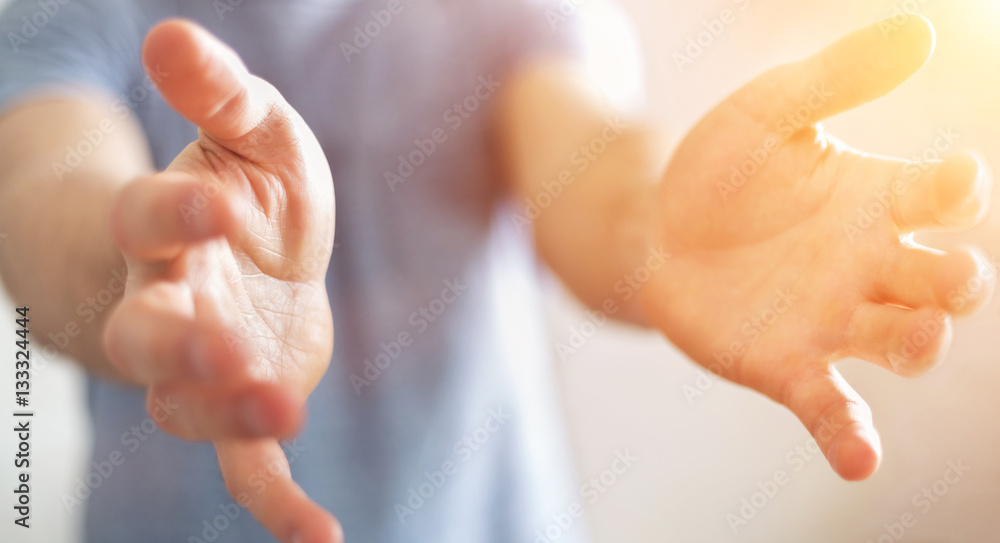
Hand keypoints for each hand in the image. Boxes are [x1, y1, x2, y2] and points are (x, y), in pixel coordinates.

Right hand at [101, 20, 340, 541]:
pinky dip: (280, 504)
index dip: (172, 220)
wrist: (234, 255)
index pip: (148, 224)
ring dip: (229, 414)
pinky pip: (249, 465)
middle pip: (147, 336)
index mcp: (166, 230)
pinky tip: (323, 540)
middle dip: (179, 347)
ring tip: (281, 411)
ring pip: (191, 406)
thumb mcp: (249, 131)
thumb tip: (172, 35)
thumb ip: (219, 94)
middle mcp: (169, 304)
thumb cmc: (241, 190)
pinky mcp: (247, 403)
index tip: (208, 206)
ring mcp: (206, 363)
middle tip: (223, 351)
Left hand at [640, 16, 992, 479]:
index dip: (957, 189)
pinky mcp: (787, 366)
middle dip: (959, 282)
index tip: (951, 181)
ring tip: (918, 339)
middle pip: (945, 281)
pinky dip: (849, 437)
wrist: (655, 227)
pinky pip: (830, 407)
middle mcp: (871, 265)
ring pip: (903, 343)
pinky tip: (861, 462)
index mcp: (878, 199)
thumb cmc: (720, 170)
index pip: (944, 196)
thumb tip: (922, 30)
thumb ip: (835, 78)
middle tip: (953, 278)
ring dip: (921, 346)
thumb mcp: (767, 111)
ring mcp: (833, 321)